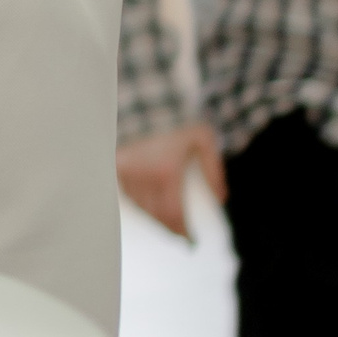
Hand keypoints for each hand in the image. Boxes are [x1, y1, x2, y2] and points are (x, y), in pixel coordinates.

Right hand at [116, 121, 225, 238]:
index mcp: (166, 173)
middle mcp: (143, 176)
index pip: (174, 214)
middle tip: (180, 236)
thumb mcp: (204, 139)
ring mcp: (126, 170)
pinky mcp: (116, 163)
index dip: (183, 231)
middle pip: (156, 214)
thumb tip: (221, 199)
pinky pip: (127, 191)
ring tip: (166, 222)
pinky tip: (147, 204)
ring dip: (154, 217)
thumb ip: (214, 171)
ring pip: (140, 205)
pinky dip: (139, 202)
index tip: (191, 241)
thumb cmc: (176, 116)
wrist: (145, 95)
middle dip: (169, 228)